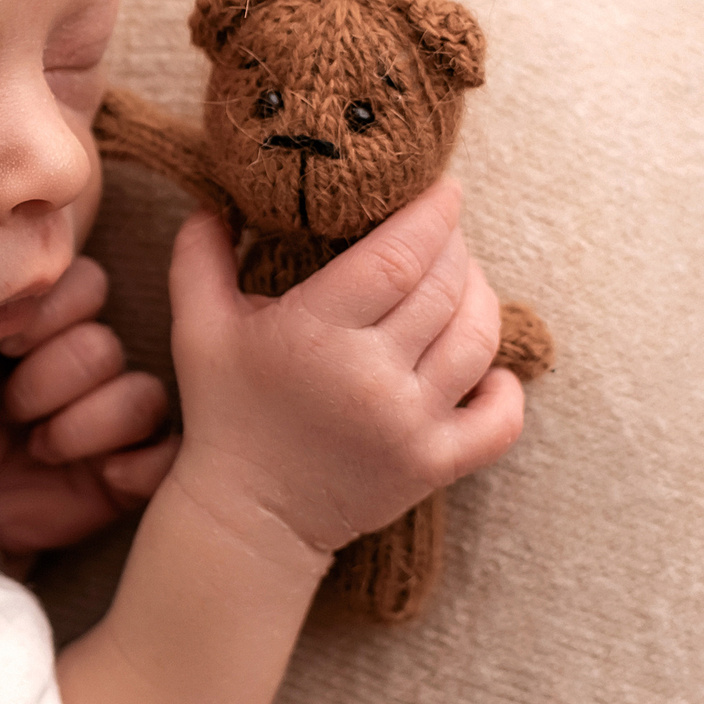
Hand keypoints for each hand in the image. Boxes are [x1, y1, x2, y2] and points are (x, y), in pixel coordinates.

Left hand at [0, 256, 179, 570]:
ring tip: (38, 450)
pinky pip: (167, 455)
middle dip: (46, 382)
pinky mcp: (135, 472)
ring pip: (140, 396)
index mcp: (53, 323)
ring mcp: (120, 416)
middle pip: (102, 346)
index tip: (5, 347)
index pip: (86, 282)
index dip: (50, 311)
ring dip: (81, 426)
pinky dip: (138, 465)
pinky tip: (104, 475)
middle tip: (8, 412)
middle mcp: (95, 362)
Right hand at [166, 178, 523, 558]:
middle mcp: (371, 375)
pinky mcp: (435, 465)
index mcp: (316, 331)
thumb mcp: (198, 328)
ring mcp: (410, 424)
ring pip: (478, 339)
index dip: (433, 214)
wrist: (249, 515)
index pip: (399, 254)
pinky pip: (501, 418)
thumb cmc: (226, 412)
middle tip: (443, 231)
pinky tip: (486, 366)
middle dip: (455, 247)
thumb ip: (201, 256)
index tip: (444, 188)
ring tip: (462, 282)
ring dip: (481, 298)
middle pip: (445, 288)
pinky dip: (505, 385)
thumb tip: (216, 199)